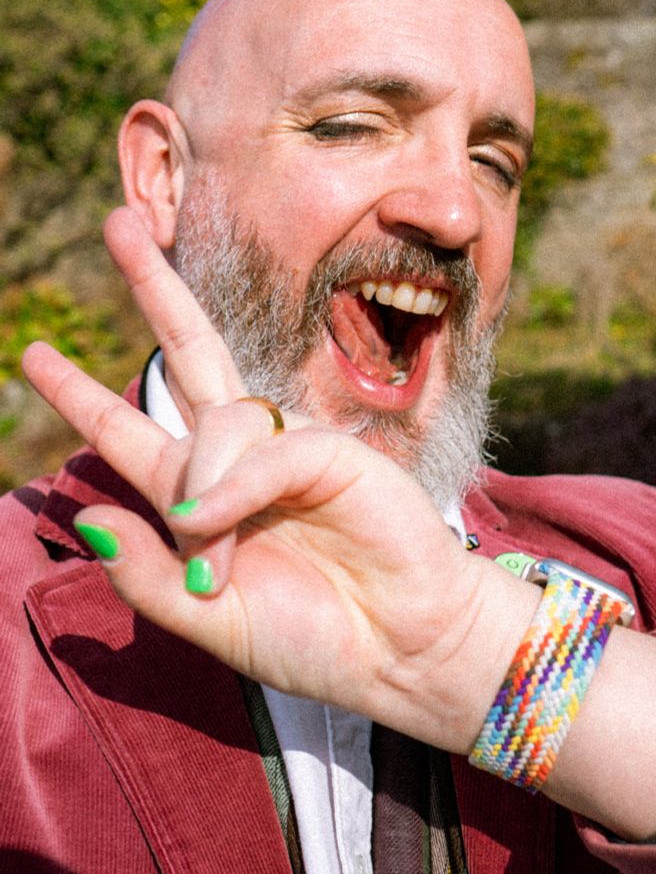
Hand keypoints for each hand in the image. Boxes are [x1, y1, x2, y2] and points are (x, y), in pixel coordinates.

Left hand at [23, 209, 655, 838]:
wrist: (400, 652)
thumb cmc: (313, 637)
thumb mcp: (208, 621)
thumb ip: (147, 578)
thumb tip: (89, 518)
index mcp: (204, 494)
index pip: (135, 429)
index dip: (84, 395)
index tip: (38, 354)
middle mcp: (240, 458)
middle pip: (189, 352)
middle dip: (155, 287)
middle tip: (119, 222)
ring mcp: (286, 448)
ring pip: (215, 423)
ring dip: (198, 493)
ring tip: (214, 569)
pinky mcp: (330, 451)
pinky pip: (263, 451)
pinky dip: (230, 489)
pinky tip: (213, 527)